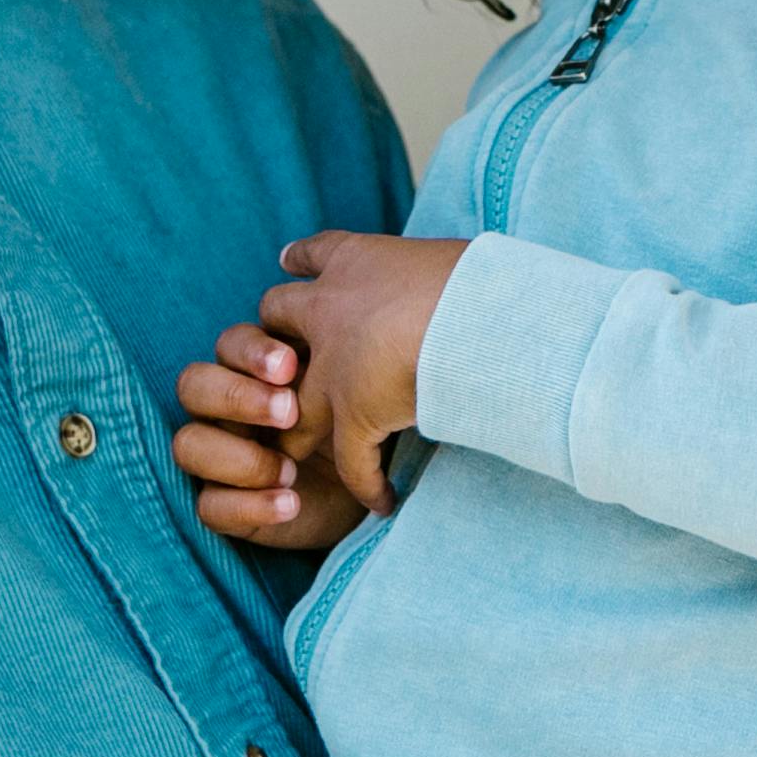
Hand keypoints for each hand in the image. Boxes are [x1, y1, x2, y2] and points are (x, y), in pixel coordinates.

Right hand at [170, 322, 365, 550]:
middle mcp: (223, 411)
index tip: (292, 365)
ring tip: (291, 469)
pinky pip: (209, 507)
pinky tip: (290, 503)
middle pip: (193, 385)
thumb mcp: (352, 396)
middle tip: (289, 411)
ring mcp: (215, 459)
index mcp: (253, 373)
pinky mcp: (221, 507)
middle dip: (236, 394)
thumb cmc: (354, 431)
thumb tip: (350, 333)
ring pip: (187, 444)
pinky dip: (250, 504)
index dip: (251, 351)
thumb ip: (339, 366)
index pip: (228, 345)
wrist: (364, 494)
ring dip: (241, 455)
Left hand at [255, 231, 464, 515]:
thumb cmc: (483, 279)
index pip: (315, 254)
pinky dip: (367, 485)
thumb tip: (468, 289)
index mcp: (357, 260)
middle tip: (283, 366)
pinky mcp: (354, 416)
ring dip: (296, 432)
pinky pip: (351, 463)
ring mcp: (333, 366)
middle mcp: (329, 308)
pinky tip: (383, 502)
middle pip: (275, 318)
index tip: (290, 266)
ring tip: (301, 454)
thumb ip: (433, 274)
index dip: (300, 263)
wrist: (475, 317)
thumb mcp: (447, 259)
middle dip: (273, 340)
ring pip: (289, 406)